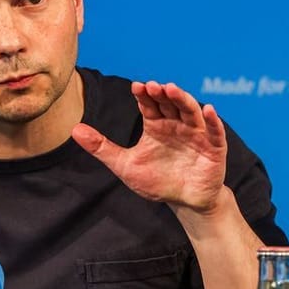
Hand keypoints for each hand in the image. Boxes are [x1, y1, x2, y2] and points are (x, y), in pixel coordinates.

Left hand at [71, 81, 227, 212]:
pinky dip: (213, 121)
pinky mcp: (213, 148)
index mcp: (157, 125)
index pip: (150, 104)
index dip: (144, 95)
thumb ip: (102, 148)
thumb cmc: (157, 181)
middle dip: (163, 93)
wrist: (184, 202)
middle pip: (170, 103)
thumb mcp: (125, 165)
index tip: (136, 87)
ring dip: (183, 100)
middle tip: (153, 86)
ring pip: (191, 112)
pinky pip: (215, 132)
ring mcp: (196, 135)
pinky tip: (209, 110)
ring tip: (173, 90)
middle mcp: (176, 125)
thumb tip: (74, 130)